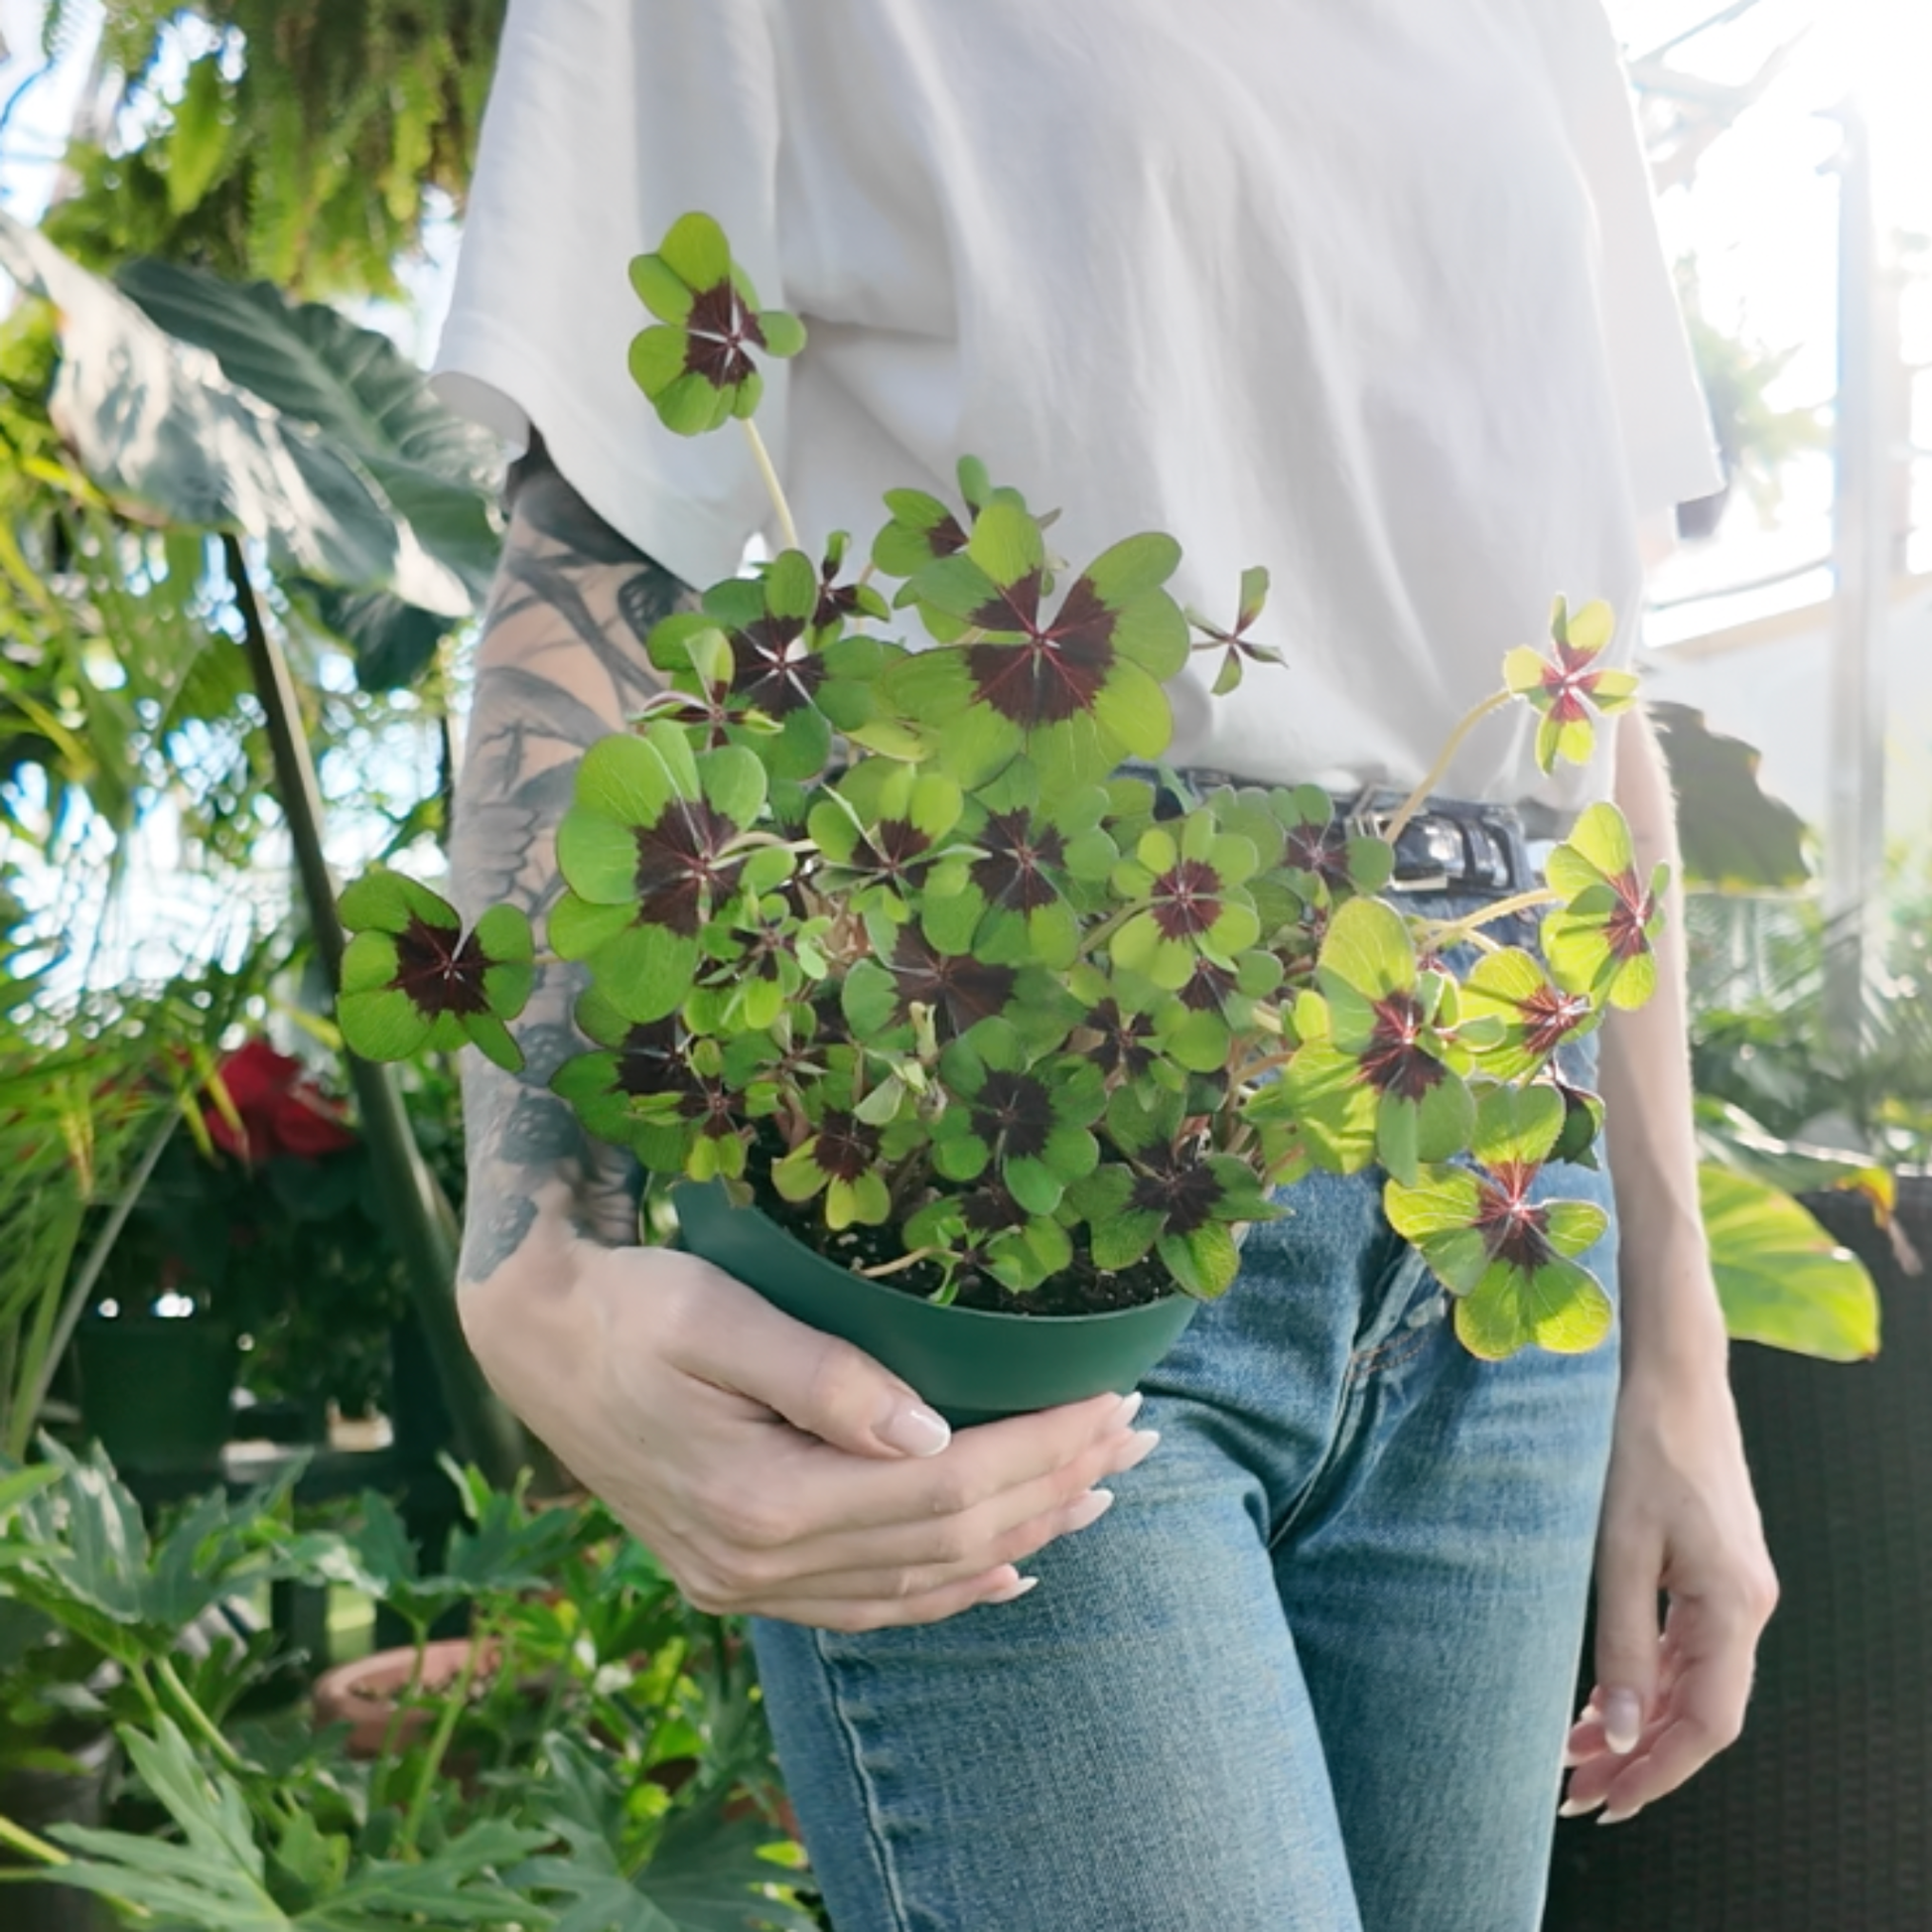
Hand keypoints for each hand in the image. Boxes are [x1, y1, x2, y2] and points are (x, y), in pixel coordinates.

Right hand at [458, 1185, 1158, 1631]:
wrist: (535, 1340)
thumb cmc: (631, 1304)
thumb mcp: (718, 1313)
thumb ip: (825, 1378)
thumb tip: (934, 1433)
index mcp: (762, 1497)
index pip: (947, 1485)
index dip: (1042, 1447)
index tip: (1115, 1400)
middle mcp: (757, 1563)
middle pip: (949, 1540)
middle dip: (1054, 1485)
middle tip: (1136, 1433)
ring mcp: (745, 1584)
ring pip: (919, 1582)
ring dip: (1020, 1538)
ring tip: (1100, 1490)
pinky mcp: (738, 1577)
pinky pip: (867, 1605)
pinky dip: (947, 1590)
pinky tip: (1006, 1567)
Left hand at [1560, 1355, 1777, 1824]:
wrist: (1670, 1375)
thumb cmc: (1640, 1448)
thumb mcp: (1620, 1548)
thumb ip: (1623, 1643)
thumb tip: (1622, 1736)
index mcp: (1735, 1607)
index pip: (1708, 1724)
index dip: (1659, 1771)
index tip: (1606, 1801)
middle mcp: (1747, 1607)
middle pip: (1701, 1713)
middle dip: (1640, 1759)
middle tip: (1574, 1792)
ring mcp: (1734, 1590)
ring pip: (1693, 1684)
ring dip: (1639, 1723)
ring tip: (1574, 1755)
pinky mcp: (1713, 1572)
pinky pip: (1687, 1648)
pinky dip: (1646, 1680)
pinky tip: (1602, 1700)